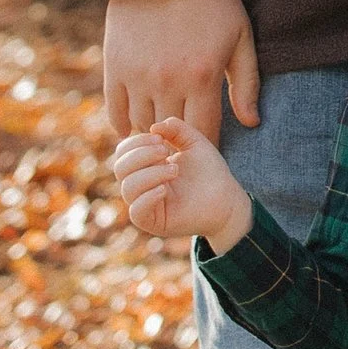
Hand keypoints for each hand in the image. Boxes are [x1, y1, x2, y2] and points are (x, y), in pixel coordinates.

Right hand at [104, 0, 259, 140]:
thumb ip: (246, 84)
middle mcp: (167, 82)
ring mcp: (137, 76)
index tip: (211, 149)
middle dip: (180, 143)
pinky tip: (134, 127)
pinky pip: (115, 111)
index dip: (209, 145)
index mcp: (202, 77)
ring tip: (161, 136)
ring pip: (142, 126)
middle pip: (171, 134)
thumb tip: (252, 124)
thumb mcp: (240, 37)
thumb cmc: (212, 1)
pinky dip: (123, 125)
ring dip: (153, 133)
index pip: (204, 133)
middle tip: (185, 146)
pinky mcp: (114, 66)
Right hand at [113, 118, 252, 252]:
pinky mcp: (152, 222)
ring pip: (128, 187)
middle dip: (141, 155)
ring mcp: (145, 204)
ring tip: (175, 170)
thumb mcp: (194, 142)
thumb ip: (176, 129)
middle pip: (120, 168)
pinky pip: (136, 211)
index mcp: (144, 165)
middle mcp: (140, 185)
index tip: (160, 138)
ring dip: (150, 174)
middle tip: (165, 151)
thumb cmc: (208, 171)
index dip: (136, 142)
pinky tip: (165, 189)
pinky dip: (147, 197)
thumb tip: (154, 126)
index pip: (123, 152)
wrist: (227, 198)